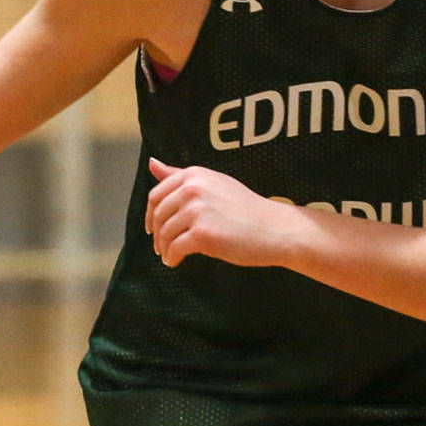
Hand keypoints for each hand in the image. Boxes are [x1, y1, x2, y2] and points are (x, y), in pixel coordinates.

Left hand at [145, 159, 291, 268]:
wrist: (275, 229)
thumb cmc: (247, 209)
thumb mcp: (214, 183)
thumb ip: (181, 175)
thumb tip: (152, 163)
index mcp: (195, 175)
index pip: (157, 194)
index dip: (151, 214)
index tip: (153, 227)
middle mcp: (193, 189)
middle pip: (159, 215)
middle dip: (157, 234)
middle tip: (161, 247)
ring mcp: (197, 211)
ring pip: (165, 234)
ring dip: (164, 248)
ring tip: (171, 256)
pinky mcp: (202, 234)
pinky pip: (174, 249)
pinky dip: (171, 258)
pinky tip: (176, 262)